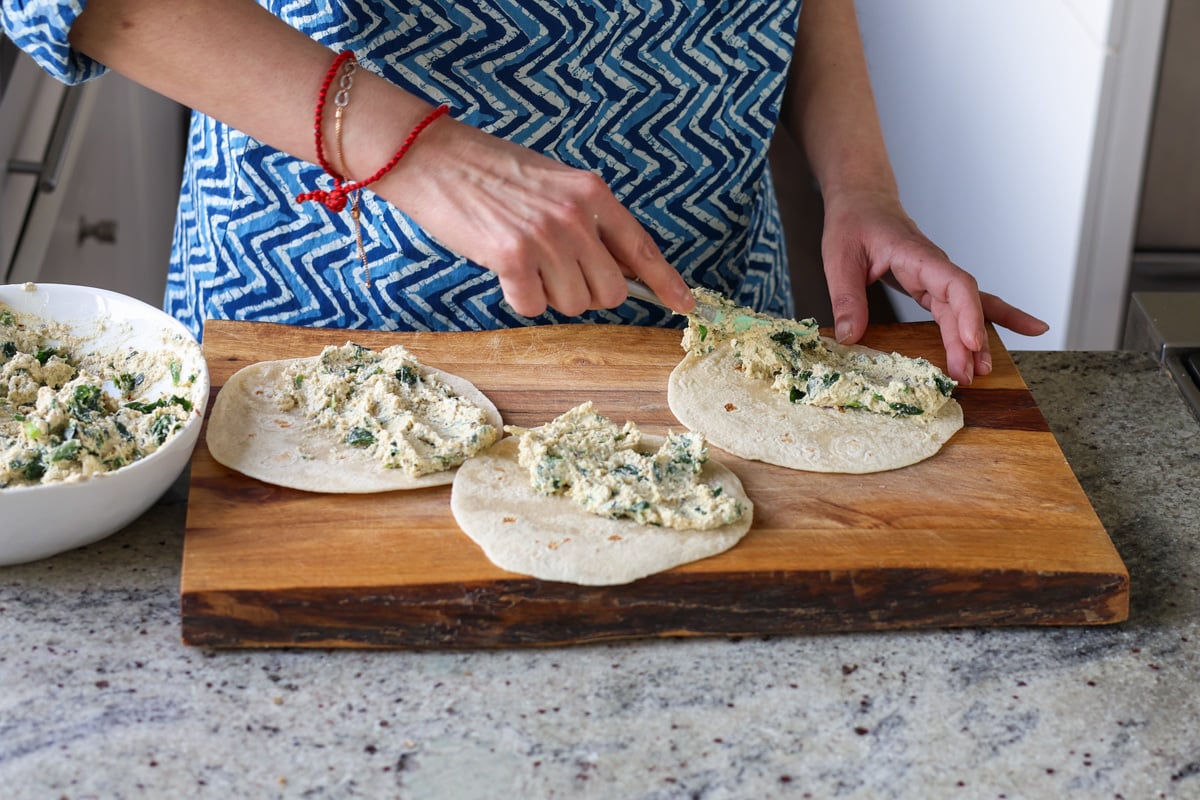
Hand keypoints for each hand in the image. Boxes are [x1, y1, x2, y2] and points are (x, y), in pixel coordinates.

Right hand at [382, 118, 694, 318]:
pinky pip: (533, 306)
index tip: (686, 305)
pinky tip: (502, 268)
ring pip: (573, 303)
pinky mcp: (513, 256)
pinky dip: (518, 297)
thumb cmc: (492, 172)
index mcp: (592, 193)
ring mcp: (546, 236)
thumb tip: (622, 268)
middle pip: (610, 291)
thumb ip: (590, 220)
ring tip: (523, 260)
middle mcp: (576, 215)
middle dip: (586, 293)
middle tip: (553, 271)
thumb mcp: (555, 184)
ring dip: (549, 294)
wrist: (434, 158)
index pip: (642, 247)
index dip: (667, 282)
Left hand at [820, 190, 1048, 384]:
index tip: (970, 342)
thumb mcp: (840, 259)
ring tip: (984, 372)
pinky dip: (982, 325)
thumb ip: (846, 297)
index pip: (955, 284)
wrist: (863, 202)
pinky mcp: (933, 288)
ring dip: (977, 339)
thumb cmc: (853, 223)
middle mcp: (936, 268)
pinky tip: (1001, 342)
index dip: (967, 313)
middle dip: (971, 340)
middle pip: (965, 303)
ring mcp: (937, 278)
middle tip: (971, 375)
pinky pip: (961, 309)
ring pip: (968, 309)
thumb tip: (850, 337)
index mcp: (917, 256)